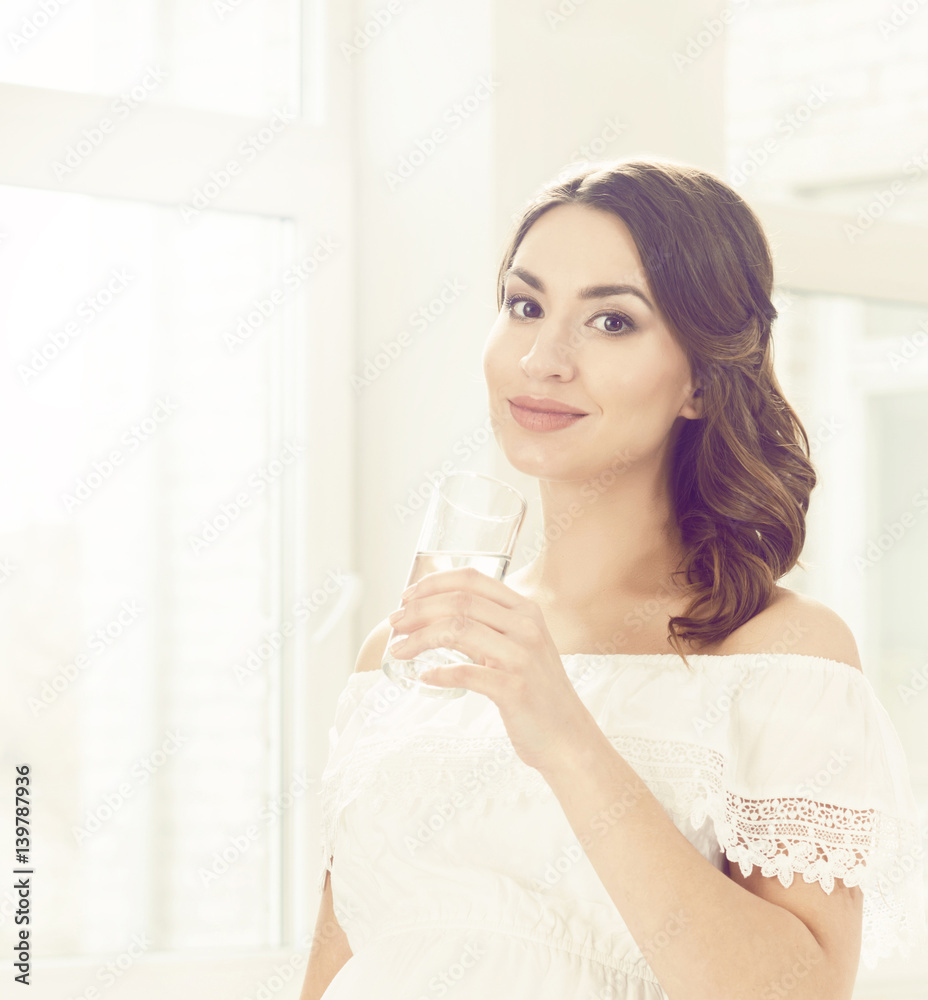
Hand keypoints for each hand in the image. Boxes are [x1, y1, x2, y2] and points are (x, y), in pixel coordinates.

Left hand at [386, 566, 598, 773]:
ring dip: (419, 638)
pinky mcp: (514, 689)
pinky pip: (466, 673)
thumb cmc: (536, 691)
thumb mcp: (519, 647)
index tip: (406, 597)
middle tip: (394, 624)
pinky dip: (439, 673)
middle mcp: (526, 626)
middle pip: (459, 601)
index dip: (433, 583)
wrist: (568, 736)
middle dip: (418, 610)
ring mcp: (522, 656)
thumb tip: (434, 616)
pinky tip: (424, 678)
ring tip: (399, 650)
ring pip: (458, 630)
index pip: (472, 580)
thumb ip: (488, 627)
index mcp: (525, 610)